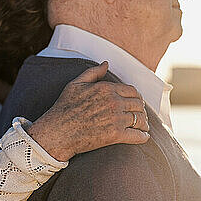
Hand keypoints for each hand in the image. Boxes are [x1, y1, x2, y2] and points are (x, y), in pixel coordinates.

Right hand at [26, 62, 149, 161]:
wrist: (57, 133)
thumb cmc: (64, 108)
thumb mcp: (75, 84)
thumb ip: (93, 73)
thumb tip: (106, 63)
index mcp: (107, 88)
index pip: (132, 91)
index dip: (137, 97)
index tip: (136, 103)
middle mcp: (114, 102)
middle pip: (139, 105)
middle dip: (141, 110)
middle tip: (140, 116)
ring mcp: (116, 119)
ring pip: (140, 119)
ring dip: (144, 123)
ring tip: (143, 127)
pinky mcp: (116, 135)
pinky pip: (138, 135)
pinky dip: (143, 136)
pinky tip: (143, 136)